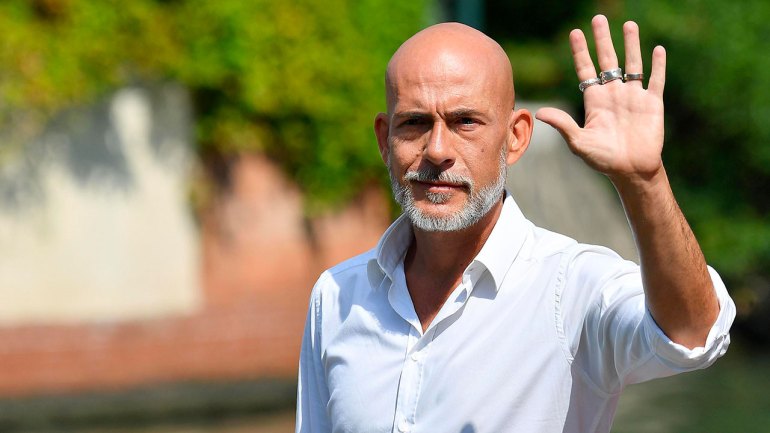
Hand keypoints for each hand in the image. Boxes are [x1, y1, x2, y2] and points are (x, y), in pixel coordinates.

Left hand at [536, 15, 665, 184]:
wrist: (631, 171)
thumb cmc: (603, 159)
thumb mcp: (579, 142)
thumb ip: (563, 125)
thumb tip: (539, 112)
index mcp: (595, 100)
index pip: (586, 69)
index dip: (580, 51)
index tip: (574, 32)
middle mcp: (614, 94)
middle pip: (608, 60)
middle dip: (603, 39)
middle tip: (598, 18)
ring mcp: (634, 97)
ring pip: (632, 64)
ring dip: (631, 45)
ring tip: (628, 24)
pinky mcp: (653, 104)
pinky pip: (656, 80)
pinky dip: (658, 66)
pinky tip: (657, 49)